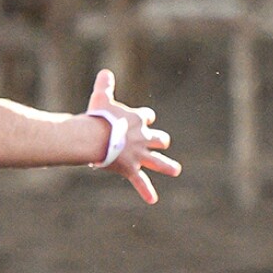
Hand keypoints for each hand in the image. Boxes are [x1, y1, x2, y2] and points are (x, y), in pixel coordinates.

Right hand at [83, 70, 181, 202]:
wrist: (96, 137)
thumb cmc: (98, 117)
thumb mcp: (101, 98)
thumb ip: (105, 85)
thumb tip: (105, 72)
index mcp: (137, 120)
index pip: (147, 117)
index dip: (146, 118)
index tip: (144, 118)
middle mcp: (143, 138)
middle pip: (159, 139)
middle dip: (160, 141)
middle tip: (162, 143)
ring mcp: (139, 155)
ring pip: (158, 161)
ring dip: (167, 166)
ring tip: (175, 170)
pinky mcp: (131, 168)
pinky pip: (141, 182)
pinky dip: (146, 191)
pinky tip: (153, 200)